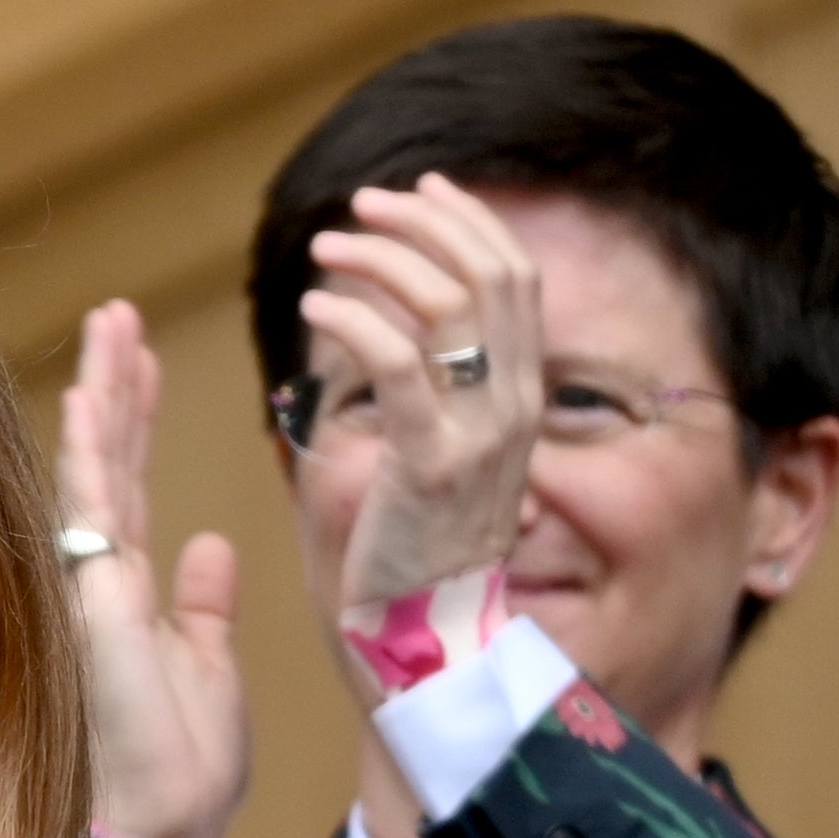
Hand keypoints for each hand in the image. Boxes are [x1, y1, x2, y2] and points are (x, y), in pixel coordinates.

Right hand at [56, 301, 248, 837]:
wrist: (165, 829)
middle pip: (107, 465)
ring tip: (112, 322)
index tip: (143, 361)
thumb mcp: (214, 667)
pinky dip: (87, 455)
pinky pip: (88, 516)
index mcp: (132, 597)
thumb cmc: (184, 771)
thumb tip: (215, 542)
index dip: (136, 421)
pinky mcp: (92, 607)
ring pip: (95, 473)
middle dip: (115, 386)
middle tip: (119, 314)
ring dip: (102, 395)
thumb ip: (207, 603)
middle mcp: (103, 584)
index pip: (130, 488)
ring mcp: (90, 592)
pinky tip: (89, 397)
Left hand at [309, 174, 543, 622]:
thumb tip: (397, 340)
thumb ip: (435, 397)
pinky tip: (315, 311)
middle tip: (360, 207)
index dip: (469, 222)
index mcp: (524, 398)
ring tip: (324, 252)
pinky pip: (398, 368)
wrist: (434, 647)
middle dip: (423, 224)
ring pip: (446, 306)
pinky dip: (354, 323)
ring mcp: (481, 435)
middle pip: (488, 274)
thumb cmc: (418, 558)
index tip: (418, 190)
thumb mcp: (444, 460)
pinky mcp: (430, 466)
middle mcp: (516, 406)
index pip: (514, 278)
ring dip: (380, 262)